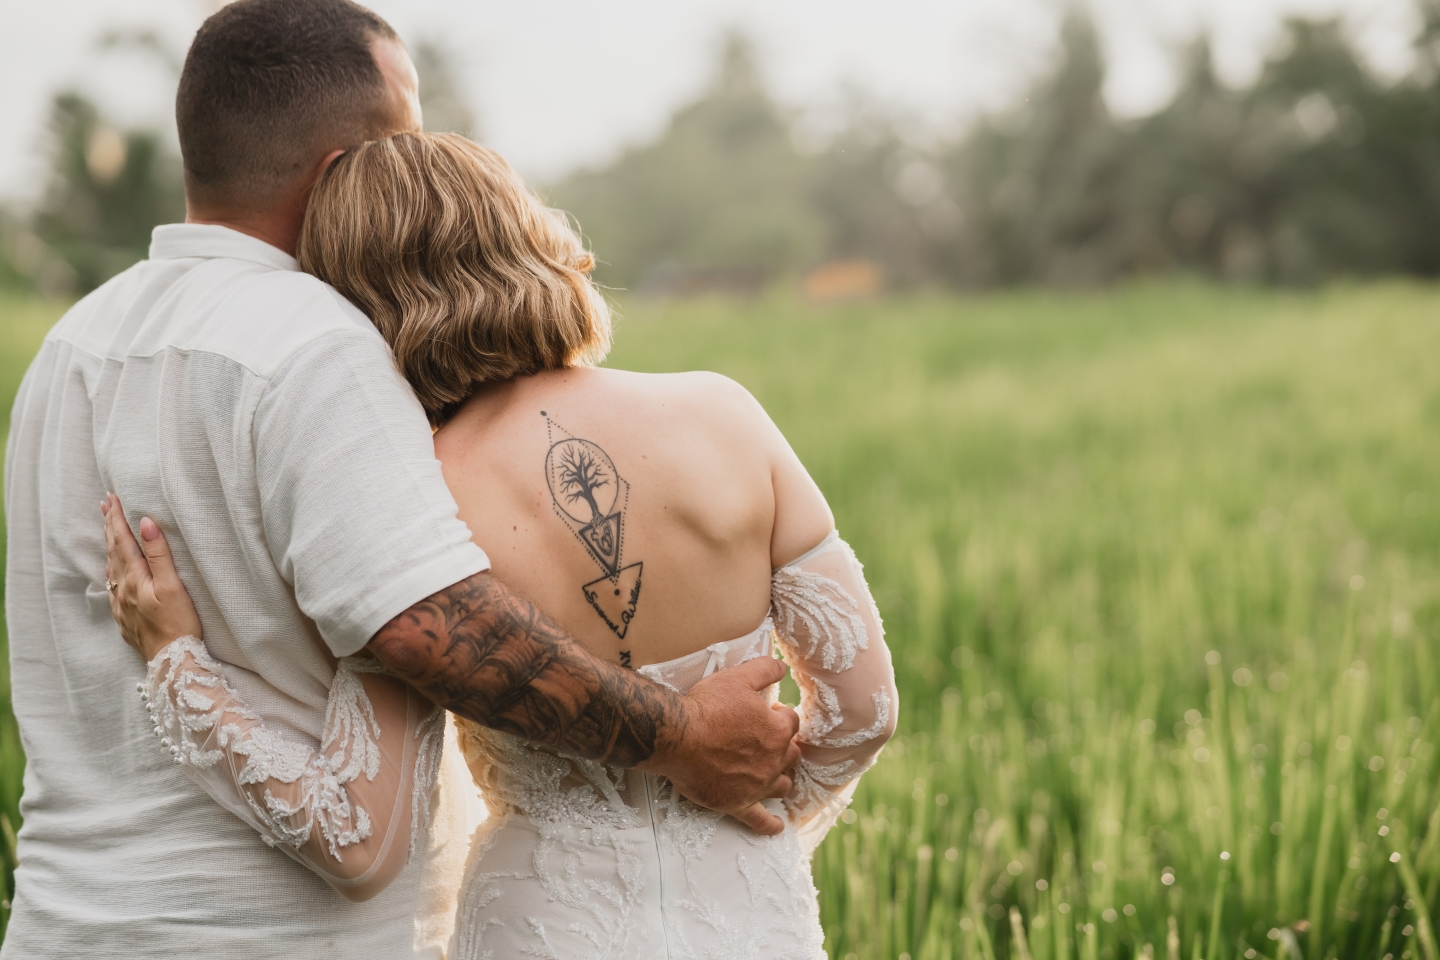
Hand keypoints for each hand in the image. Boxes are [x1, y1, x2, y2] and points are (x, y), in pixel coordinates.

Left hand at [101, 495, 201, 660]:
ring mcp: (122, 604)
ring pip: (112, 568)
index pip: (123, 540)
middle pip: (113, 551)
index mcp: (134, 578)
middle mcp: (123, 589)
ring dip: (110, 546)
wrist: (170, 661)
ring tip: (108, 530)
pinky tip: (113, 571)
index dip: (117, 518)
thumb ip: (158, 554)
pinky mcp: (126, 618)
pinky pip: (114, 587)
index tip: (112, 497)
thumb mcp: (172, 585)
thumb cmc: (178, 623)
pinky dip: (112, 571)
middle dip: (110, 526)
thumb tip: (145, 523)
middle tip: (105, 504)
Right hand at [639, 657, 801, 835]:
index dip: (781, 716)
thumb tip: (782, 667)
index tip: (770, 712)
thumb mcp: (737, 677)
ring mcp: (757, 785)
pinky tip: (776, 827)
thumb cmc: (706, 706)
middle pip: (792, 755)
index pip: (792, 723)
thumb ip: (764, 670)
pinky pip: (760, 820)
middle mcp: (773, 760)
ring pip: (783, 785)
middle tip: (769, 739)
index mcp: (776, 730)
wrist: (677, 737)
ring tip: (776, 773)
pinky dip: (770, 825)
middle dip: (785, 746)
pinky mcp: (738, 804)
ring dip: (783, 777)